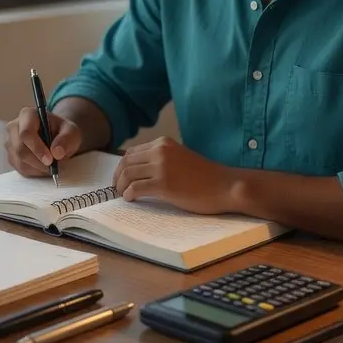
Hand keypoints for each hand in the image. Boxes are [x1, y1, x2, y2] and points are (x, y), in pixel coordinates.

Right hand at [5, 107, 82, 177]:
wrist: (56, 137)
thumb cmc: (62, 131)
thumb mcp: (71, 131)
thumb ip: (66, 139)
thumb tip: (56, 153)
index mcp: (27, 115)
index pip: (26, 133)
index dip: (37, 148)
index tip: (50, 160)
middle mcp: (14, 127)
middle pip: (20, 149)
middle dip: (38, 162)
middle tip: (54, 167)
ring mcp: (10, 142)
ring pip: (20, 161)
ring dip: (38, 168)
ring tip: (52, 165)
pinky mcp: (11, 156)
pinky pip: (20, 169)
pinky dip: (35, 172)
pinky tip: (44, 166)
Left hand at [113, 137, 235, 213]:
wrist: (224, 185)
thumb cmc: (205, 176)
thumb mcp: (179, 158)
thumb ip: (160, 159)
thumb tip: (138, 171)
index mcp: (163, 143)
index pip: (131, 152)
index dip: (121, 167)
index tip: (120, 178)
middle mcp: (160, 151)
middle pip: (126, 163)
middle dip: (118, 177)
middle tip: (117, 189)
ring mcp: (161, 167)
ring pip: (127, 175)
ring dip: (121, 187)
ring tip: (124, 195)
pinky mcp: (163, 184)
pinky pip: (136, 189)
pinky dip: (129, 195)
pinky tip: (131, 199)